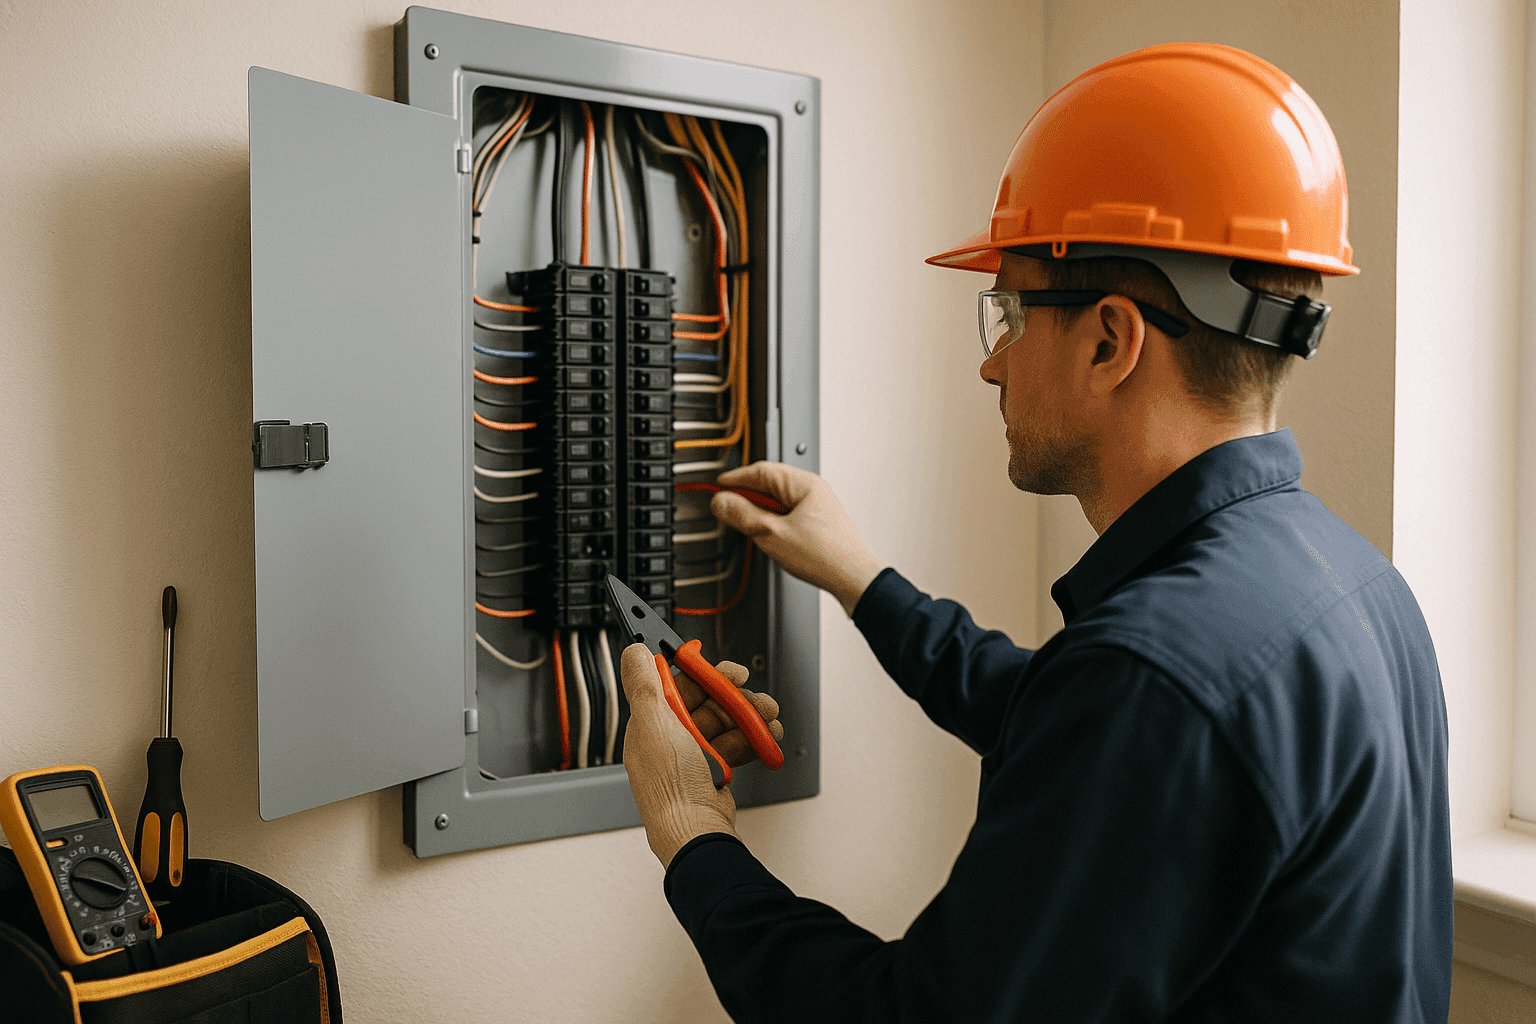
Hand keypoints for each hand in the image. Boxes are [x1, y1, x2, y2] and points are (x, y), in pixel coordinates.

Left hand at [619, 643, 784, 866]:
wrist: (696, 833)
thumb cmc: (671, 788)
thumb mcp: (654, 724)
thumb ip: (643, 684)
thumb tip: (633, 651)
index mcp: (650, 724)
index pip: (678, 685)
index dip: (705, 675)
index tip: (728, 671)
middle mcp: (669, 738)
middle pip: (707, 703)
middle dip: (736, 697)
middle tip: (755, 696)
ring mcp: (692, 756)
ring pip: (726, 724)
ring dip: (751, 718)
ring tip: (769, 719)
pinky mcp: (712, 772)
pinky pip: (735, 746)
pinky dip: (753, 740)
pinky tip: (767, 739)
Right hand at [712, 462, 884, 615]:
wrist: (853, 579)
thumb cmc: (825, 556)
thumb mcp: (773, 535)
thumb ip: (743, 516)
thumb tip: (722, 502)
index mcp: (804, 484)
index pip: (761, 470)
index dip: (736, 478)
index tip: (718, 486)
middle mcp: (812, 490)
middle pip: (769, 483)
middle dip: (745, 494)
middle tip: (726, 506)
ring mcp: (816, 506)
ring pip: (777, 499)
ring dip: (758, 509)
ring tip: (744, 523)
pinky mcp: (817, 522)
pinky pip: (787, 512)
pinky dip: (771, 519)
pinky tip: (764, 534)